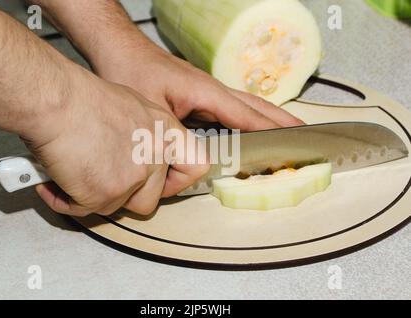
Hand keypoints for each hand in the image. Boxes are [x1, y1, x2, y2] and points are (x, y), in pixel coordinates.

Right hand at [23, 69, 208, 216]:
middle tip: (102, 179)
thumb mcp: (130, 107)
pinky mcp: (108, 194)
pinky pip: (87, 210)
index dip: (178, 180)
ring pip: (117, 206)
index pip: (196, 166)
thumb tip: (133, 152)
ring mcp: (134, 178)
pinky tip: (57, 182)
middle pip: (150, 199)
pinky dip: (69, 200)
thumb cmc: (82, 97)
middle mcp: (157, 156)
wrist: (57, 101)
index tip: (164, 183)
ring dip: (96, 196)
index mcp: (166, 132)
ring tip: (75, 173)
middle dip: (124, 194)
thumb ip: (142, 135)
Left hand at [94, 48, 304, 130]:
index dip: (272, 132)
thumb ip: (175, 135)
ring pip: (247, 105)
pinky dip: (249, 118)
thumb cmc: (131, 72)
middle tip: (306, 137)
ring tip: (290, 133)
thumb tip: (196, 159)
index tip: (294, 144)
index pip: (247, 115)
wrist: (120, 49)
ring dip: (270, 119)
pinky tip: (252, 128)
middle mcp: (212, 89)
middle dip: (282, 122)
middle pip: (256, 106)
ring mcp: (207, 91)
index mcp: (206, 91)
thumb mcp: (151, 110)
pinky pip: (232, 108)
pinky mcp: (199, 94)